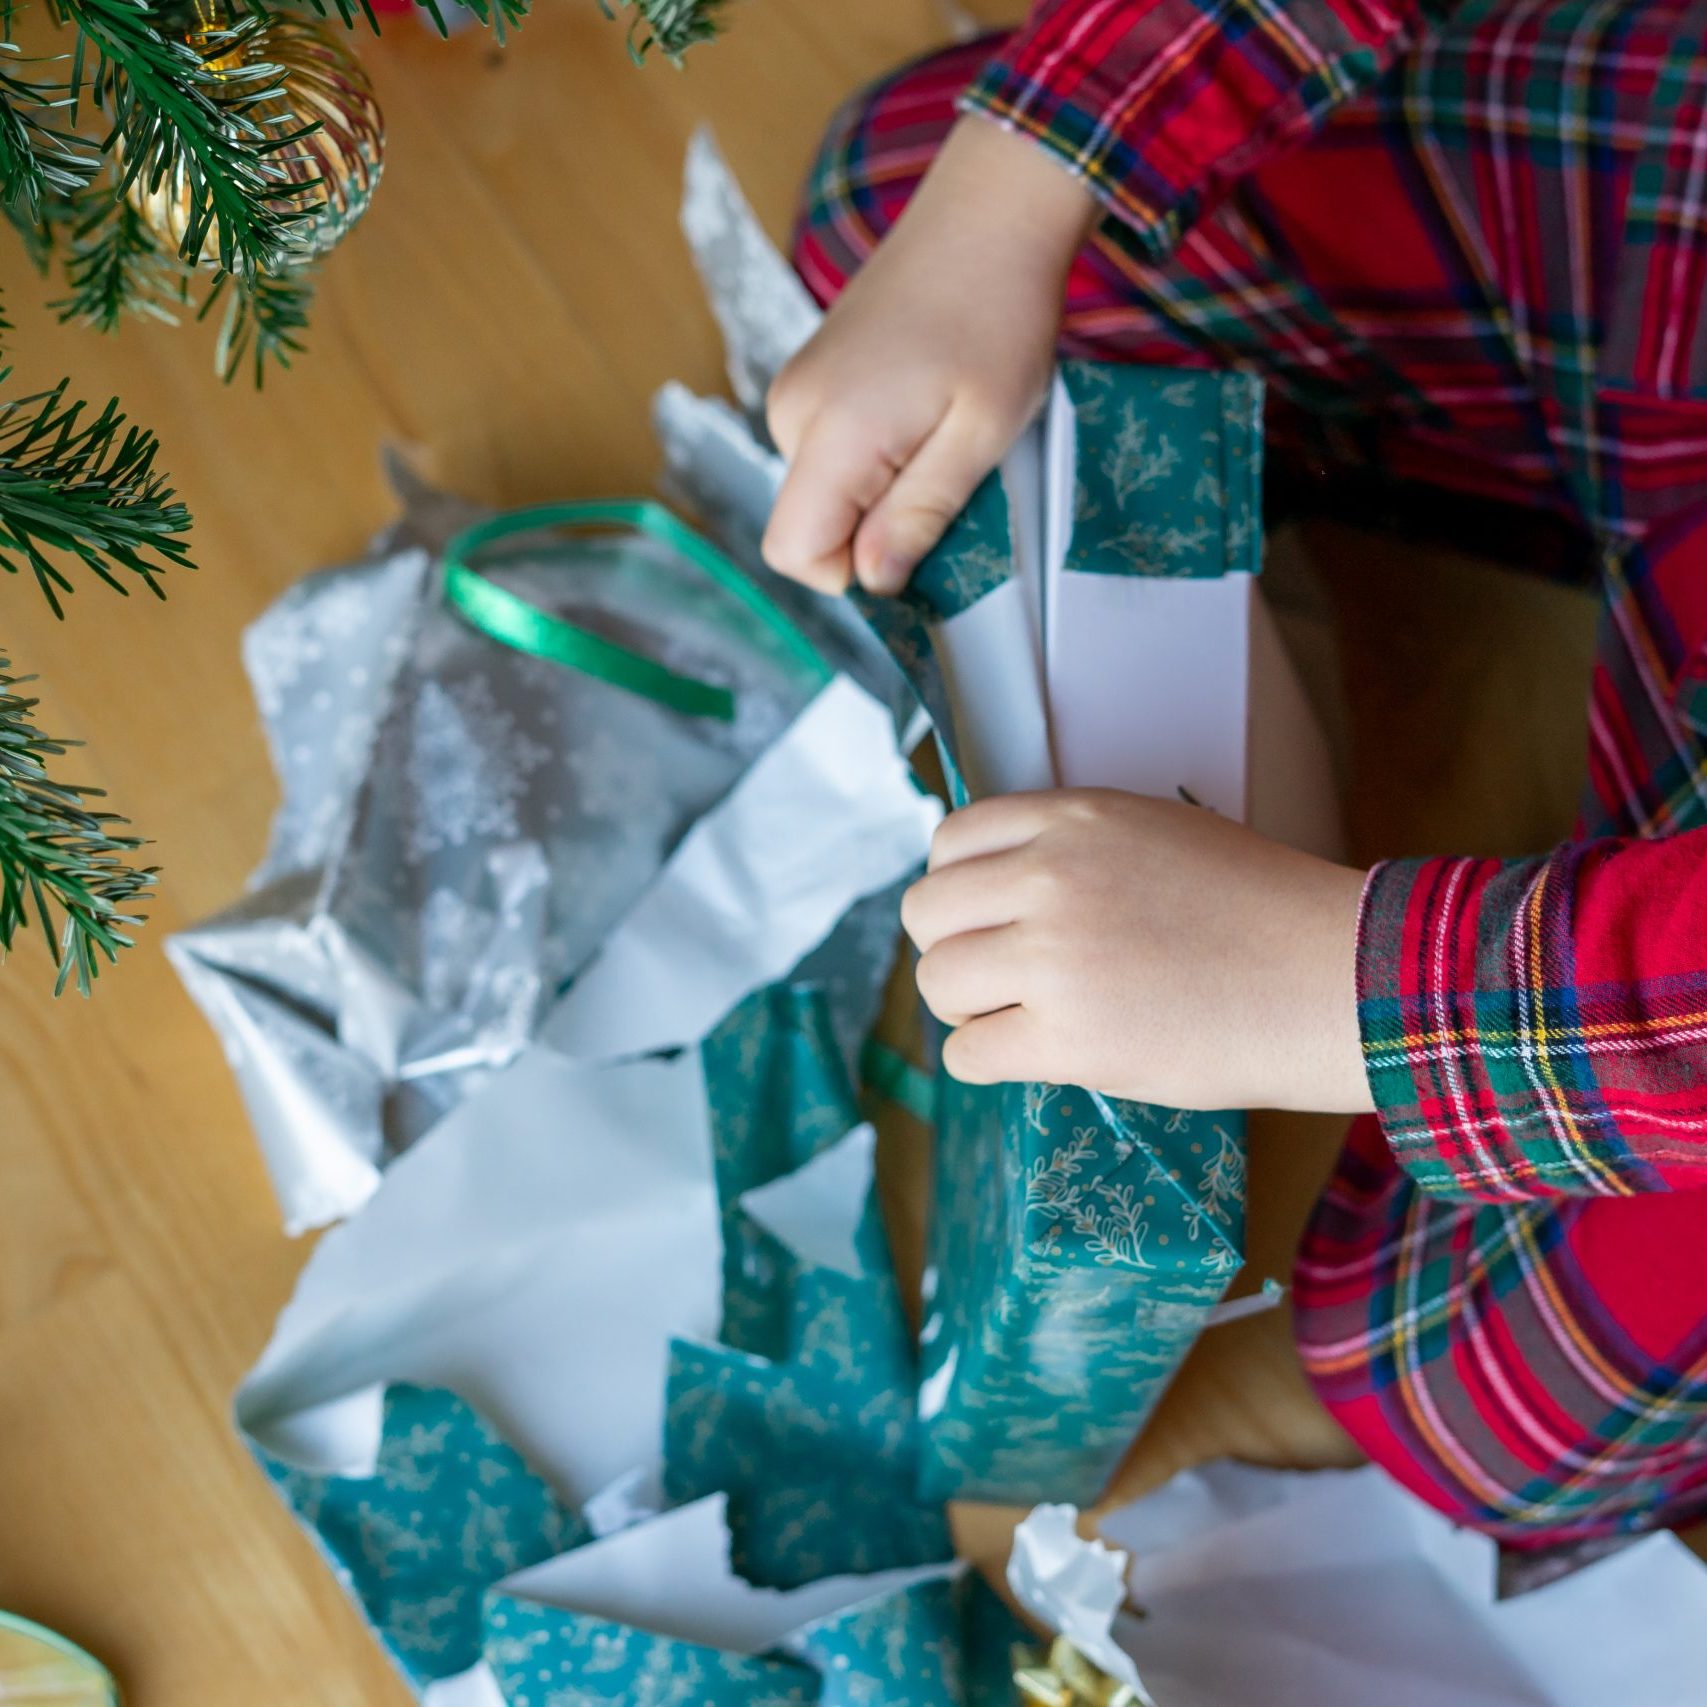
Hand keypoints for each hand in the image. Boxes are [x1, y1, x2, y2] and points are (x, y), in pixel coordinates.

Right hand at [763, 115, 1096, 595]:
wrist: (987, 214)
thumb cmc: (998, 318)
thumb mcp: (978, 435)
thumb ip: (917, 513)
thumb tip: (871, 582)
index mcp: (829, 432)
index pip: (792, 551)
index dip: (852, 572)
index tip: (917, 538)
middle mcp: (791, 413)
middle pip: (809, 526)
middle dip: (875, 528)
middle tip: (947, 469)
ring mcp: (794, 391)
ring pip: (823, 495)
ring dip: (880, 492)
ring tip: (940, 432)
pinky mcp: (808, 379)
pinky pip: (829, 457)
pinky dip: (874, 459)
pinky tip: (921, 411)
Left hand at [901, 791, 1373, 1113]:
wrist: (1332, 978)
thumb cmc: (1258, 910)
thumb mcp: (1155, 834)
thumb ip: (1070, 849)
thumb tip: (990, 890)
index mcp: (1074, 818)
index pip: (950, 840)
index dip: (958, 886)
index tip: (984, 916)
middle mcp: (1052, 878)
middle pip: (927, 913)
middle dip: (953, 948)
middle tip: (997, 975)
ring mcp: (1055, 959)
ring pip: (938, 984)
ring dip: (968, 1007)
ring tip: (1021, 1016)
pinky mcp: (1069, 1038)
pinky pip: (968, 1053)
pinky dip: (989, 1059)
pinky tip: (1034, 1053)